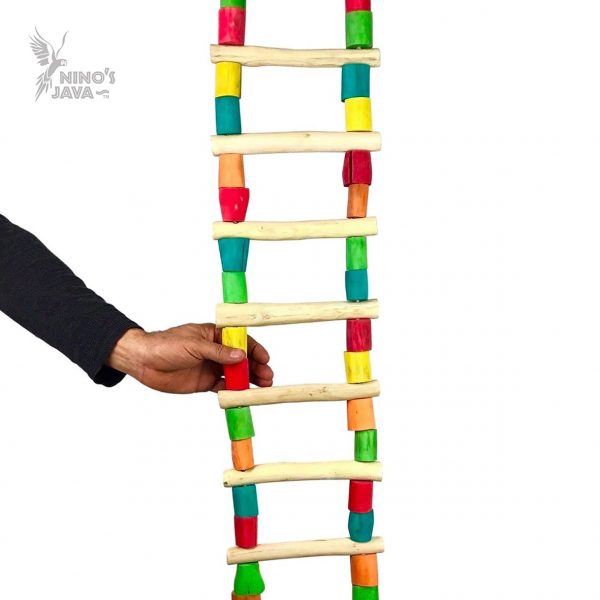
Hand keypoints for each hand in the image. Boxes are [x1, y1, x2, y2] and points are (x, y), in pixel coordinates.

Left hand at [107, 324, 272, 393]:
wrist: (143, 361)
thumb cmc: (165, 345)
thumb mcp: (194, 345)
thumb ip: (219, 352)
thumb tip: (242, 356)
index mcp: (213, 335)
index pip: (240, 340)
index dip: (254, 349)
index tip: (265, 358)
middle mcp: (215, 351)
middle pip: (241, 359)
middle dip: (256, 367)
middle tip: (267, 377)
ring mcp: (210, 367)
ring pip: (235, 374)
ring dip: (249, 380)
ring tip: (262, 387)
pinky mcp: (204, 382)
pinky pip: (223, 387)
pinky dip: (234, 391)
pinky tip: (243, 395)